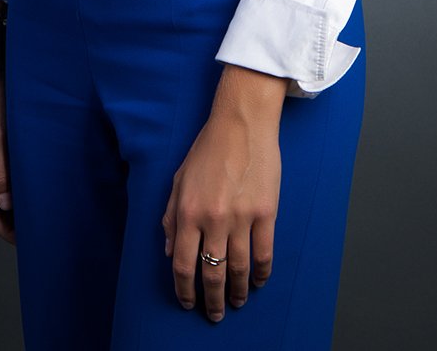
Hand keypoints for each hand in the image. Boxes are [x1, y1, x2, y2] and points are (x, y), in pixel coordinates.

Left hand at [162, 65, 285, 321]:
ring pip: (239, 269)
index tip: (188, 303)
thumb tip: (170, 251)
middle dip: (212, 301)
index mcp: (188, 212)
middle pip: (212, 274)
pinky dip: (261, 274)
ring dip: (238, 292)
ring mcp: (241, 217)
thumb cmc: (208, 148)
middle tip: (215, 314)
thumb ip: (171, 217)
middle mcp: (213, 219)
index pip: (183, 265)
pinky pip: (264, 254)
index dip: (184, 291)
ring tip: (237, 302)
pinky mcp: (266, 212)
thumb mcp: (179, 180)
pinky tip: (259, 282)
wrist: (241, 122)